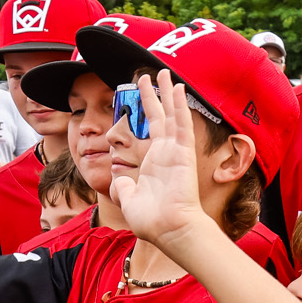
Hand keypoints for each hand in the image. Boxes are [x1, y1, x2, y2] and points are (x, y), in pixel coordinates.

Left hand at [105, 72, 205, 243]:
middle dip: (155, 95)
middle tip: (150, 75)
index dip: (146, 110)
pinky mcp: (184, 153)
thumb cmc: (153, 222)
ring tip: (164, 72)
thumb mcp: (129, 200)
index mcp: (154, 162)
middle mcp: (166, 153)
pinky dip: (180, 106)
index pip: (150, 129)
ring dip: (167, 93)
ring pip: (172, 114)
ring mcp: (176, 152)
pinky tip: (178, 88)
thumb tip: (117, 176)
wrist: (169, 230)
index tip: (140, 94)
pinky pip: (182, 125)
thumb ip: (123, 186)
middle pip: (161, 116)